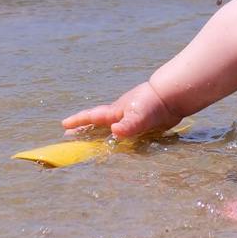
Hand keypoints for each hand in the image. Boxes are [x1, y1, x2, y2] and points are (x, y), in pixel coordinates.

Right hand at [62, 80, 178, 140]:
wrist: (172, 96)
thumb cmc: (154, 104)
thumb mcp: (139, 116)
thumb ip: (128, 125)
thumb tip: (114, 132)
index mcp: (115, 113)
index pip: (92, 117)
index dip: (78, 121)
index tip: (63, 125)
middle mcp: (120, 115)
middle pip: (97, 123)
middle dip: (83, 129)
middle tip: (70, 135)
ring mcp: (130, 117)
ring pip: (110, 127)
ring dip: (99, 133)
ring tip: (90, 139)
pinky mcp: (142, 122)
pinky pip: (124, 131)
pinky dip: (117, 136)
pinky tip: (119, 141)